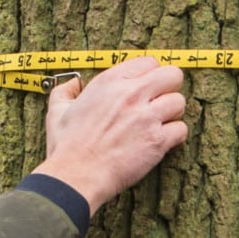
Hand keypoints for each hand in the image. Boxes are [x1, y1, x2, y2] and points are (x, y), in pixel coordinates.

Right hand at [32, 56, 187, 213]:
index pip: (148, 62)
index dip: (150, 74)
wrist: (75, 175)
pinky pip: (181, 130)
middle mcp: (131, 95)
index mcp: (109, 83)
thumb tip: (71, 84)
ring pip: (179, 102)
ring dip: (171, 114)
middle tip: (158, 102)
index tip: (145, 88)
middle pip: (173, 75)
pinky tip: (160, 142)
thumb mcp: (57, 111)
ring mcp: (146, 117)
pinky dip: (174, 137)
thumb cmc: (66, 146)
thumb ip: (65, 92)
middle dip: (169, 88)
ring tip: (157, 125)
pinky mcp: (157, 141)